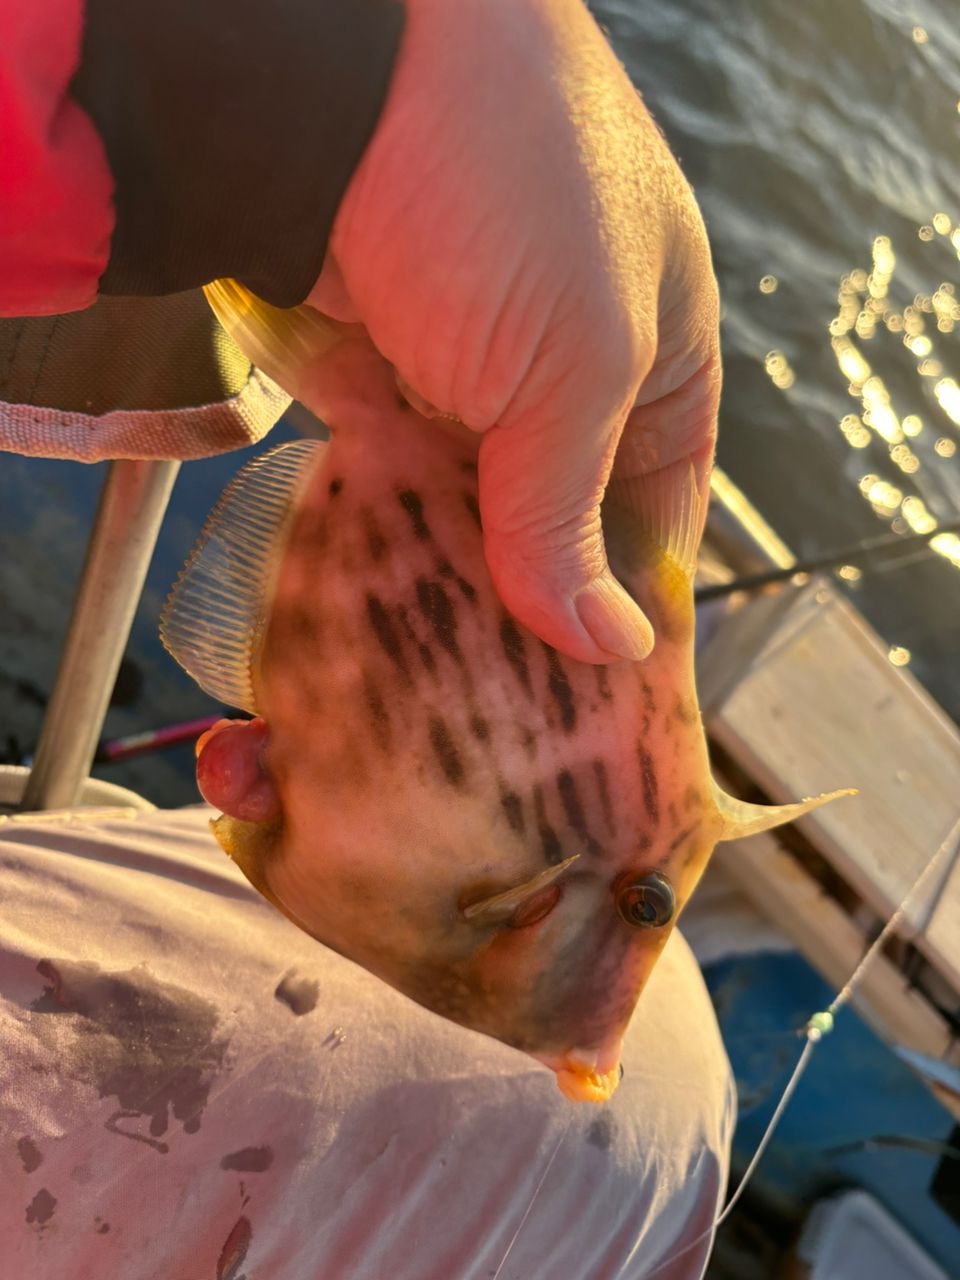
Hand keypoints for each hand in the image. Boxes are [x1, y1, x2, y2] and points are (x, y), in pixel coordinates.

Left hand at [308, 0, 719, 662]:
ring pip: (465, 513)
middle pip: (554, 528)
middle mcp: (564, 379)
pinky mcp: (374, 374)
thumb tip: (608, 646)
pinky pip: (385, 480)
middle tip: (496, 711)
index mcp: (655, 368)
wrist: (340, 66)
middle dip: (526, 609)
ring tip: (428, 675)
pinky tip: (370, 599)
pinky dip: (379, 533)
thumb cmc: (510, 185)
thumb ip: (572, 513)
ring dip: (446, 579)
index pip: (655, 521)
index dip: (625, 610)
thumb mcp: (576, 366)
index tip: (589, 702)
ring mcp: (465, 377)